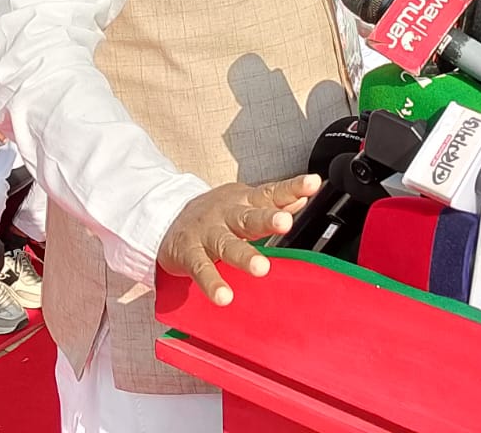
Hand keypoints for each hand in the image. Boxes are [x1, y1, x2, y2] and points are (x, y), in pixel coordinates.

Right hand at [157, 176, 320, 305]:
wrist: (168, 219)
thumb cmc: (217, 215)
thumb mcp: (245, 203)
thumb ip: (274, 203)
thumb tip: (303, 199)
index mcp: (244, 201)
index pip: (271, 193)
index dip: (292, 188)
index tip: (312, 184)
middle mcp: (227, 214)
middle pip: (249, 216)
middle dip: (267, 218)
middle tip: (284, 222)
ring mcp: (207, 233)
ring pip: (226, 244)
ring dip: (243, 256)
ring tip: (261, 268)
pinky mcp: (189, 253)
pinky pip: (201, 269)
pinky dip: (213, 283)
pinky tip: (224, 296)